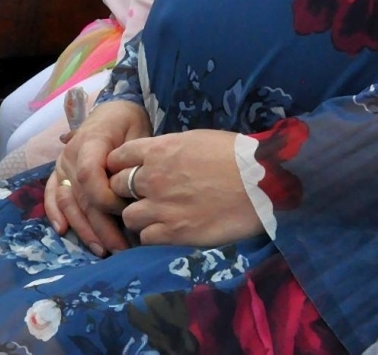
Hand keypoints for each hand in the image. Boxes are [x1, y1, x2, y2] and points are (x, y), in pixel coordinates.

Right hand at [44, 100, 149, 256]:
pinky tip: (63, 232)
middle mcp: (70, 155)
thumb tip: (129, 191)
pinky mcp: (59, 173)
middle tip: (120, 249)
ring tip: (101, 250)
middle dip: (100, 227)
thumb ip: (130, 162)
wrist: (113, 110)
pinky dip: (55, 214)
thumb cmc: (129, 123)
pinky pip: (52, 195)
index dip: (105, 198)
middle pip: (81, 197)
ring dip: (82, 228)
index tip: (126, 210)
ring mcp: (62, 165)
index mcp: (90, 141)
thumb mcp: (137, 135)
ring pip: (68, 202)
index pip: (89, 175)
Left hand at [106, 129, 262, 246]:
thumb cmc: (235, 155)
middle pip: (116, 186)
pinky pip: (145, 238)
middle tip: (140, 197)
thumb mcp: (195, 139)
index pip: (118, 157)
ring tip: (154, 219)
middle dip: (124, 191)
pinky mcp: (174, 233)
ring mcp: (161, 206)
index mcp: (158, 150)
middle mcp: (152, 177)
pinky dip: (151, 236)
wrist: (261, 182)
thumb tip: (160, 156)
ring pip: (128, 216)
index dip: (120, 166)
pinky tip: (165, 234)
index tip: (128, 172)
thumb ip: (170, 149)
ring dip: (138, 217)